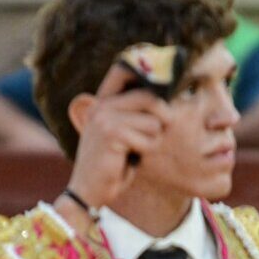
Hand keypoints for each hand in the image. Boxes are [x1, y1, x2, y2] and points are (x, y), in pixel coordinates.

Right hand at [67, 61, 171, 210]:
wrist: (89, 190)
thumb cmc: (112, 164)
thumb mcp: (124, 134)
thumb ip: (138, 113)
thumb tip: (168, 99)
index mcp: (103, 101)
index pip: (124, 69)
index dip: (145, 68)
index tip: (164, 72)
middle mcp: (102, 105)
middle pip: (150, 97)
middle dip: (162, 119)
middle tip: (154, 135)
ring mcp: (105, 118)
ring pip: (154, 122)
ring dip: (152, 141)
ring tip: (134, 151)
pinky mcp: (111, 133)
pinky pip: (148, 139)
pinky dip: (145, 152)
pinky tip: (129, 159)